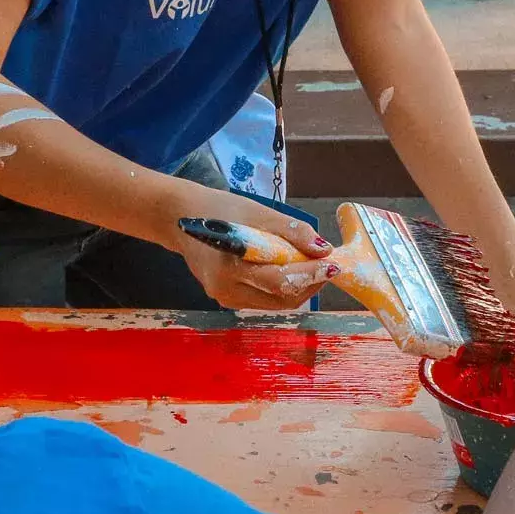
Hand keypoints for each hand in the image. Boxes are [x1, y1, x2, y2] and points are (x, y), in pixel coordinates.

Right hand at [166, 181, 336, 310]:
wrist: (181, 219)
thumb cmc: (219, 210)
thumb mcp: (257, 213)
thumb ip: (291, 232)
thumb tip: (324, 250)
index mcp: (229, 266)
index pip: (278, 280)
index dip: (309, 275)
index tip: (333, 264)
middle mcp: (226, 290)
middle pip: (280, 298)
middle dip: (310, 284)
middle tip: (328, 266)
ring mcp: (226, 298)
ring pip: (276, 303)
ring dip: (300, 287)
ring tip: (314, 267)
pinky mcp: (229, 299)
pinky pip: (265, 299)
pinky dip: (284, 288)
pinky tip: (293, 271)